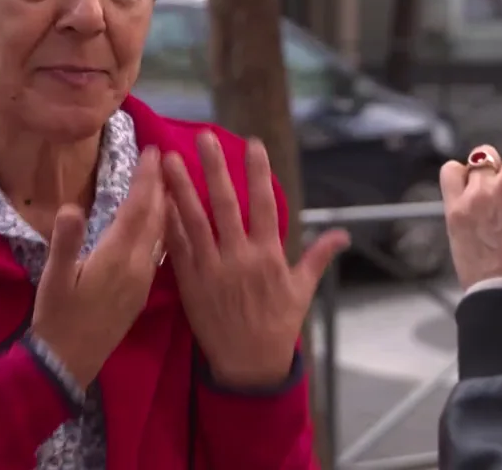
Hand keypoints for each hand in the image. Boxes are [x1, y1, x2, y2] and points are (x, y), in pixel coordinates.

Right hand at [31, 147, 166, 387]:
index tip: (152, 149)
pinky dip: (164, 228)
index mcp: (118, 257)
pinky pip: (161, 251)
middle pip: (157, 217)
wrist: (70, 363)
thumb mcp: (54, 279)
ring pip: (163, 234)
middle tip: (165, 155)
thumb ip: (65, 243)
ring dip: (166, 205)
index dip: (146, 178)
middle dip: (161, 184)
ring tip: (169, 181)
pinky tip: (164, 223)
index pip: (138, 208)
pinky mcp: (142, 291)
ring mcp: (143, 280)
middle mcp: (138, 265)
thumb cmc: (57, 318)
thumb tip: (71, 207)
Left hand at [162, 132, 349, 387]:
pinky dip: (167, 223)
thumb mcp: (303, 290)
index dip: (258, 173)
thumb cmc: (278, 325)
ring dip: (180, 188)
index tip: (253, 143)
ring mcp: (210, 269)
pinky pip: (177, 247)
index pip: (263, 204)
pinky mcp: (190, 282)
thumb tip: (344, 234)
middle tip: (203, 137)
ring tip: (169, 160)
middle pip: (224, 204)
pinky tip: (158, 200)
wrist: (248, 363)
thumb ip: (319, 257)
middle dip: (214, 168)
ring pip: (193, 221)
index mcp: (268, 255)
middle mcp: (238, 257)